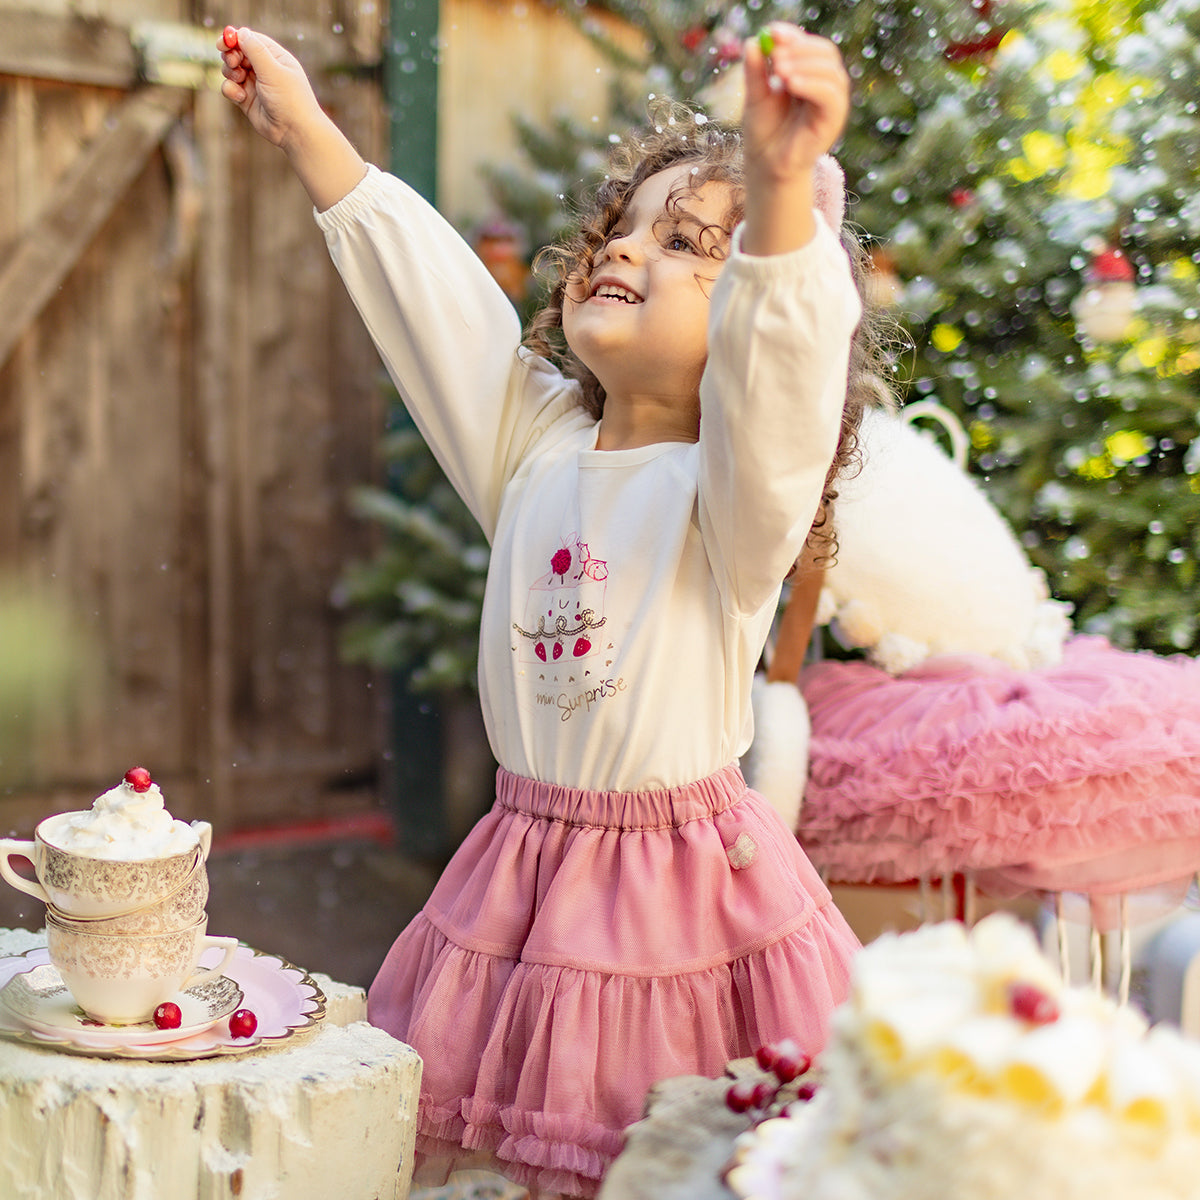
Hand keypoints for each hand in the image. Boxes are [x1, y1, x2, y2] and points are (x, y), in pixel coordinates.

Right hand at [217, 27, 323, 152]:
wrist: (296, 133)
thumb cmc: (290, 100)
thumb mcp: (273, 71)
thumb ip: (256, 50)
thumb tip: (241, 32)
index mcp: (276, 58)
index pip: (251, 40)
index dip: (235, 38)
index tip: (223, 42)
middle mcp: (265, 69)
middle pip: (238, 53)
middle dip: (231, 56)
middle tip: (233, 63)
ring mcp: (255, 85)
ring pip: (231, 70)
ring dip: (230, 73)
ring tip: (239, 81)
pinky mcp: (247, 100)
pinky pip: (230, 88)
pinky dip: (231, 90)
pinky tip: (241, 98)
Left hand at [741, 25, 849, 183]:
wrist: (766, 165)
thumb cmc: (763, 132)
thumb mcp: (755, 96)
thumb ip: (756, 71)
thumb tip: (752, 42)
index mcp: (808, 74)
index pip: (809, 45)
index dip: (793, 36)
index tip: (773, 32)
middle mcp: (824, 86)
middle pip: (825, 53)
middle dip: (800, 49)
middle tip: (775, 55)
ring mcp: (831, 103)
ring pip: (832, 72)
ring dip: (806, 65)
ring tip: (780, 73)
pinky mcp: (833, 121)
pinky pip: (831, 96)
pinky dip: (813, 85)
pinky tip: (792, 85)